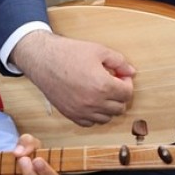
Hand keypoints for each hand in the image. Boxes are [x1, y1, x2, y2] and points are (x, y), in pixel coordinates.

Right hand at [11, 31, 134, 126]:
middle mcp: (93, 102)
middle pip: (119, 108)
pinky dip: (94, 115)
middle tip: (113, 84)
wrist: (42, 59)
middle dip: (120, 95)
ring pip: (106, 118)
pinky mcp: (70, 114)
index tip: (120, 77)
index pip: (127, 94)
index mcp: (103, 86)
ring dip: (108, 107)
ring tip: (102, 92)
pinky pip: (90, 123)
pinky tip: (91, 102)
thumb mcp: (98, 51)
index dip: (127, 83)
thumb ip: (119, 62)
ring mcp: (81, 111)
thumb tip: (131, 72)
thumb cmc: (69, 53)